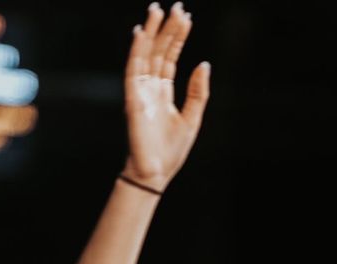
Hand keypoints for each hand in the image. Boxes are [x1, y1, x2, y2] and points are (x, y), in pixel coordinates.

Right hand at [122, 2, 209, 190]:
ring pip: (145, 56)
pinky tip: (141, 34)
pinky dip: (137, 51)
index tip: (185, 17)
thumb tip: (204, 64)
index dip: (177, 38)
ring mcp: (140, 93)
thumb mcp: (192, 118)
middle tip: (175, 6)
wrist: (156, 173)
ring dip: (150, 33)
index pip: (170, 58)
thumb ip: (197, 92)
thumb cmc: (171, 151)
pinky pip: (133, 71)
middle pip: (158, 52)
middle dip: (166, 29)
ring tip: (157, 10)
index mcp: (164, 93)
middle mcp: (150, 89)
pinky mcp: (133, 100)